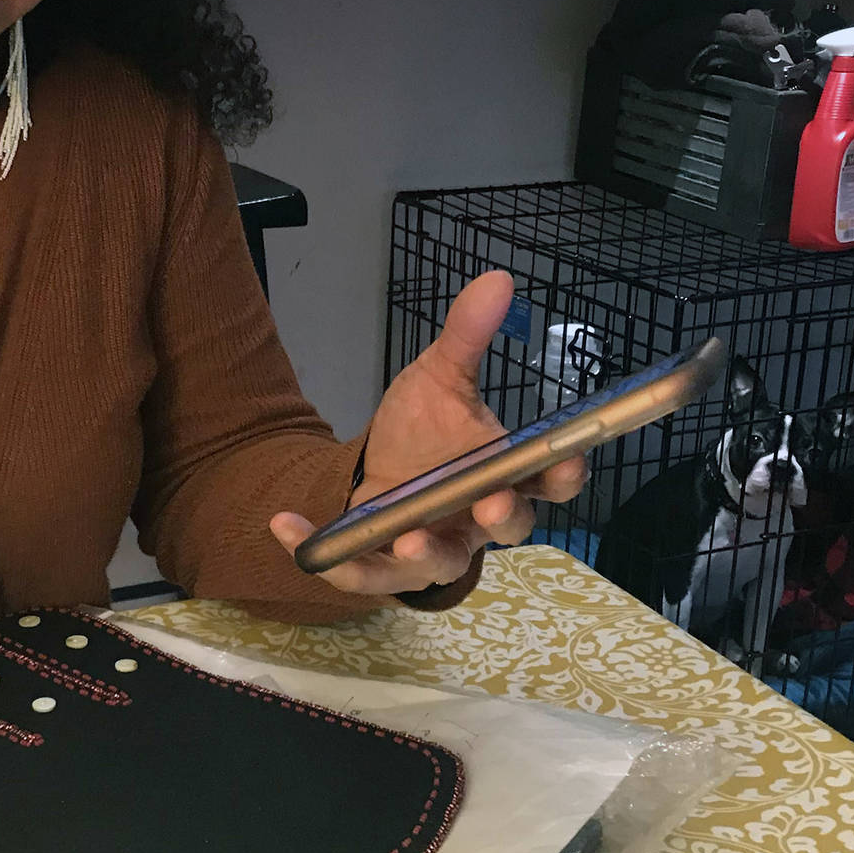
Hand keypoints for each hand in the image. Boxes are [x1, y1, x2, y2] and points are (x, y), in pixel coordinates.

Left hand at [270, 272, 586, 595]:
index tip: (567, 460)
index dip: (564, 474)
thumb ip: (465, 337)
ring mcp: (436, 547)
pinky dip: (328, 558)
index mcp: (504, 473)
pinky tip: (286, 527)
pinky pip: (361, 572)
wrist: (377, 467)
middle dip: (504, 519)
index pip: (549, 480)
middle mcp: (479, 518)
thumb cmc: (422, 431)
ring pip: (441, 564)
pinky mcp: (387, 567)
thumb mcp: (438, 378)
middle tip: (492, 506)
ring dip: (426, 557)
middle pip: (508, 528)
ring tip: (405, 540)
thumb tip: (495, 280)